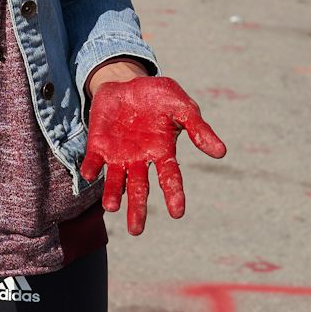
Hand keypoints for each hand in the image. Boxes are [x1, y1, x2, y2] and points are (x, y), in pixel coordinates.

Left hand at [79, 75, 226, 234]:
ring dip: (113, 194)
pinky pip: (93, 161)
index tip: (178, 213)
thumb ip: (198, 128)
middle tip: (136, 230)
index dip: (174, 195)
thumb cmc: (159, 96)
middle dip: (137, 209)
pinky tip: (89, 174)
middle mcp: (140, 160)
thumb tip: (221, 153)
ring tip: (111, 207)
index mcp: (162, 152)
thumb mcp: (182, 107)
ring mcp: (118, 154)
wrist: (127, 81)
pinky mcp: (98, 145)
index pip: (170, 179)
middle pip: (139, 189)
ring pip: (115, 181)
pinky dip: (90, 168)